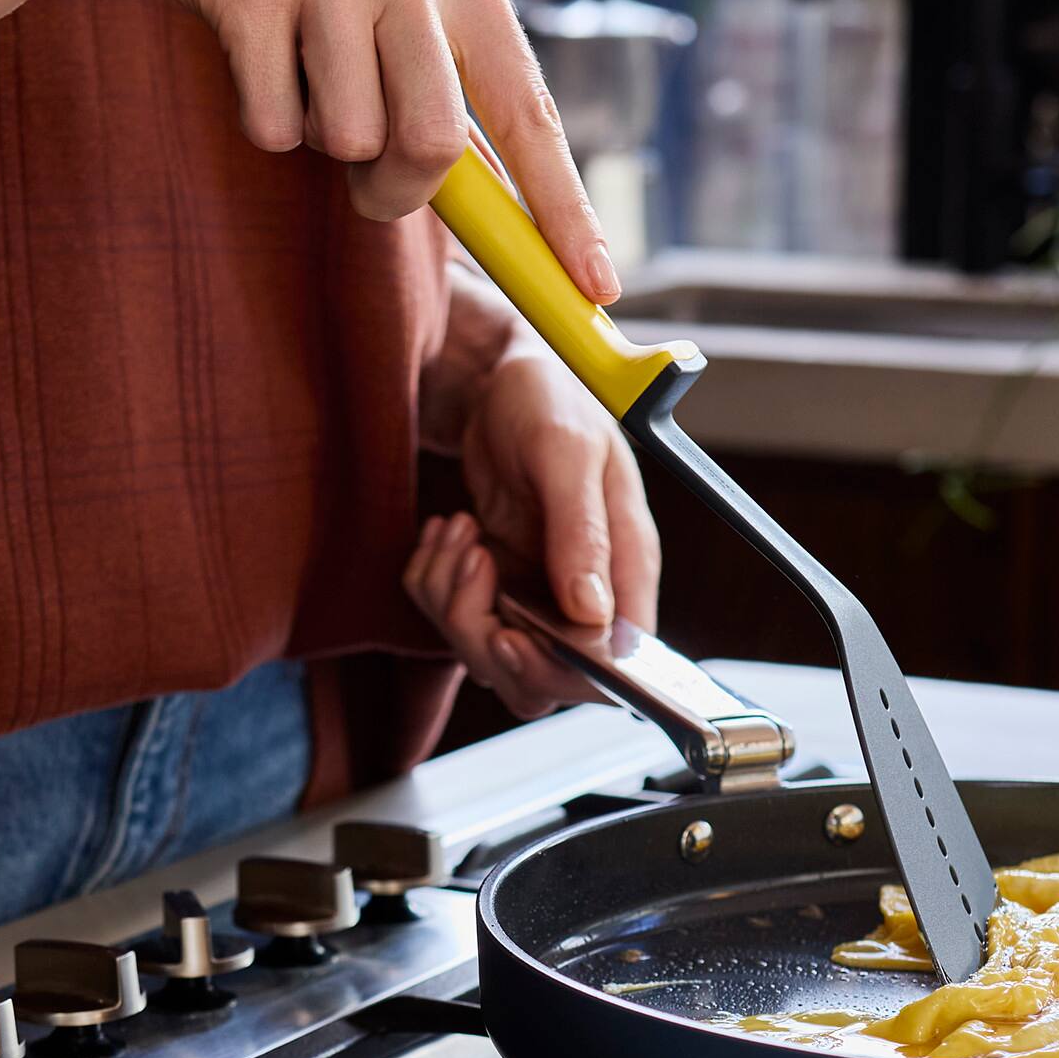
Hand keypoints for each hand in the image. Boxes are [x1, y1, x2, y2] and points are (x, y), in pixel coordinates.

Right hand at [61, 0, 616, 296]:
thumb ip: (450, 90)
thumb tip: (505, 218)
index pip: (529, 111)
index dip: (564, 208)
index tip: (597, 285)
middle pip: (433, 144)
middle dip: (396, 188)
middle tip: (366, 178)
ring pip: (348, 140)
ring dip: (318, 139)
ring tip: (299, 68)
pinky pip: (271, 125)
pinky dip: (260, 118)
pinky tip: (252, 49)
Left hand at [403, 351, 660, 718]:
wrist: (499, 378)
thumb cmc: (550, 398)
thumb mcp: (567, 453)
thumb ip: (583, 533)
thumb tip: (595, 614)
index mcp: (626, 569)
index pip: (612, 664)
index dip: (560, 672)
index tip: (510, 638)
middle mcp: (585, 595)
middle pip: (540, 680)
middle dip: (487, 636)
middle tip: (471, 563)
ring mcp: (537, 596)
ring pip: (488, 658)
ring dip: (452, 602)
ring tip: (459, 529)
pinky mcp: (495, 588)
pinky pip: (451, 620)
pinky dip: (432, 582)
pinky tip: (449, 530)